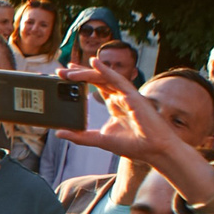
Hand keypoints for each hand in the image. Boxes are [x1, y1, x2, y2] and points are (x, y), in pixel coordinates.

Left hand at [53, 57, 171, 162]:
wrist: (154, 151)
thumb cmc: (134, 145)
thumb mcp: (101, 140)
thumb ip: (81, 137)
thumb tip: (59, 133)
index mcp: (115, 104)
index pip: (95, 86)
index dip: (80, 79)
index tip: (63, 76)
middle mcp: (120, 97)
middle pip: (97, 79)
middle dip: (78, 74)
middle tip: (59, 71)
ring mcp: (127, 95)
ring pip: (104, 78)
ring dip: (86, 73)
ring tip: (68, 71)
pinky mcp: (134, 96)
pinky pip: (118, 80)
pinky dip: (106, 70)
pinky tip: (94, 63)